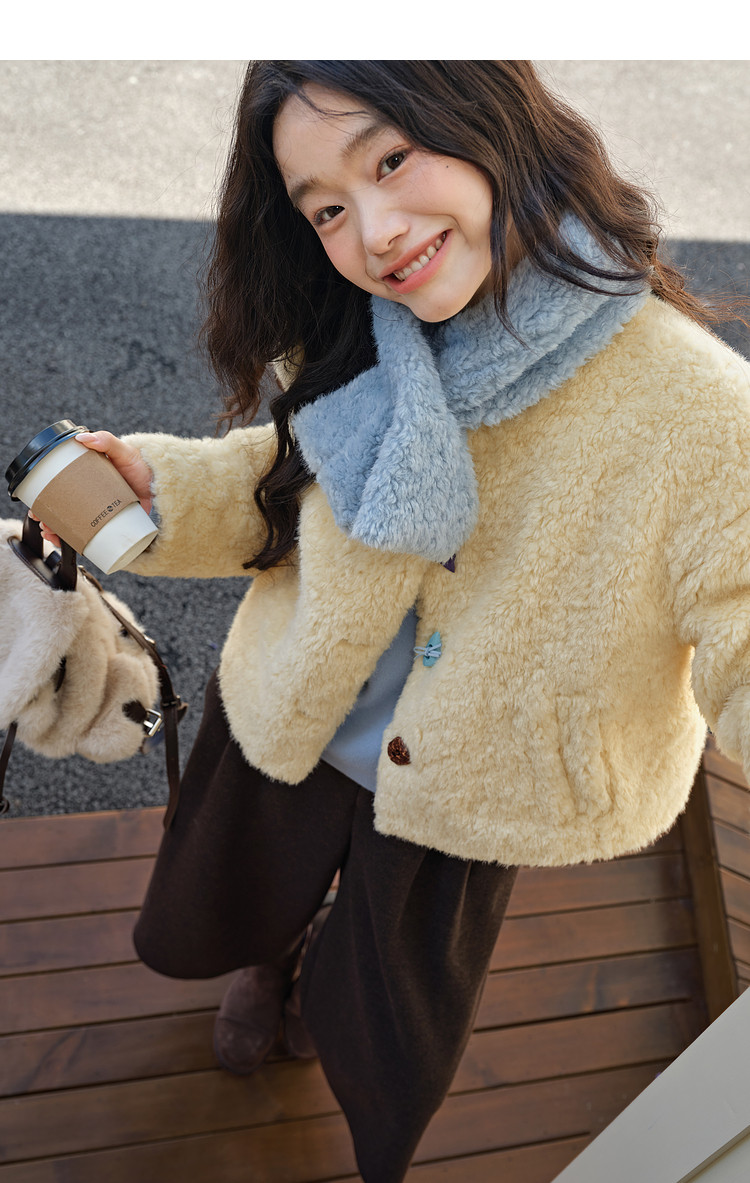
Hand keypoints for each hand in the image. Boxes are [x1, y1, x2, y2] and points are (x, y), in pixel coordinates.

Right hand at [31, 431, 153, 546]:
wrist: (168, 486)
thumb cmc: (145, 468)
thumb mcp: (124, 452)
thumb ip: (106, 441)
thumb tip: (81, 438)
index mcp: (89, 482)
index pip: (60, 492)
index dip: (45, 500)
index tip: (36, 507)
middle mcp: (92, 499)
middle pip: (63, 512)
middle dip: (47, 520)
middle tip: (42, 522)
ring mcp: (102, 515)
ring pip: (74, 527)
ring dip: (58, 534)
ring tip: (52, 534)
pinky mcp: (113, 528)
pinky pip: (93, 539)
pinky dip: (79, 544)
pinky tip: (69, 545)